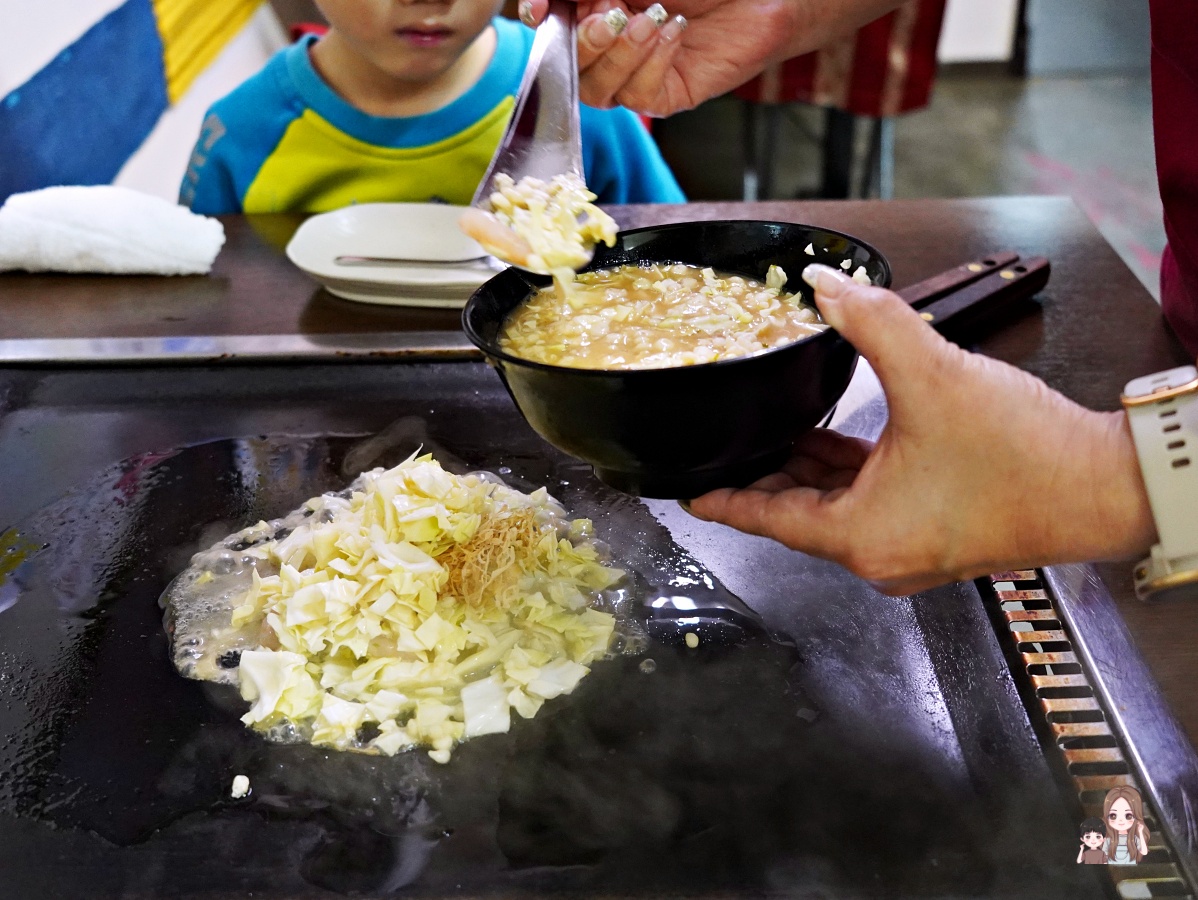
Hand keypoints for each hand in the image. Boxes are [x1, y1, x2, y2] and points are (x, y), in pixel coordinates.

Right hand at [519, 0, 900, 115]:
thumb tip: (543, 0)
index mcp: (594, 9)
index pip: (550, 26)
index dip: (539, 21)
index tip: (538, 11)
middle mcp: (610, 46)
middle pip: (567, 64)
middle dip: (585, 39)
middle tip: (612, 11)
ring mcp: (637, 75)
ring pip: (597, 89)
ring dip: (619, 54)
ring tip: (651, 19)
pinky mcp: (666, 96)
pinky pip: (639, 97)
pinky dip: (651, 63)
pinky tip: (674, 32)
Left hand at [687, 264, 1157, 595]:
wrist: (1105, 486)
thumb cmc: (1026, 454)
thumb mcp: (932, 375)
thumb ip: (870, 322)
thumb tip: (824, 285)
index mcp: (861, 537)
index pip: (765, 519)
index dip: (720, 501)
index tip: (684, 495)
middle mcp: (878, 554)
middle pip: (795, 513)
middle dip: (760, 475)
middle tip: (722, 447)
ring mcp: (907, 548)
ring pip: (832, 506)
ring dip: (804, 468)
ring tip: (769, 429)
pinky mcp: (932, 533)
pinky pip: (868, 501)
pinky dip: (845, 471)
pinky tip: (829, 435)